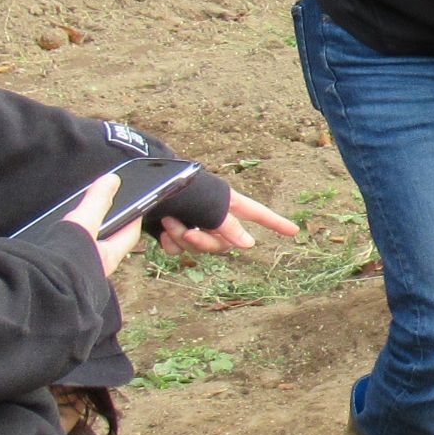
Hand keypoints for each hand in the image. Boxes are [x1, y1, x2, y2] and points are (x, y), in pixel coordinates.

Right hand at [60, 172, 145, 277]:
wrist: (36, 292)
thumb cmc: (65, 263)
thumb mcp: (83, 225)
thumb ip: (96, 203)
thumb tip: (112, 181)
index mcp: (108, 258)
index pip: (130, 235)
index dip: (133, 220)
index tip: (136, 209)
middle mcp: (97, 271)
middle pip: (108, 247)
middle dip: (106, 234)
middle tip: (102, 218)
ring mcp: (79, 279)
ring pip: (87, 257)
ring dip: (83, 245)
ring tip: (73, 233)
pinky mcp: (59, 283)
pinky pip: (66, 266)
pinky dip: (63, 256)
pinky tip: (51, 251)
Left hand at [156, 189, 299, 255]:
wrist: (139, 184)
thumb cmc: (178, 188)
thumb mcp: (208, 205)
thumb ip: (229, 225)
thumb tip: (250, 244)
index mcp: (226, 202)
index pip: (258, 214)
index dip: (276, 223)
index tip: (294, 231)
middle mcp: (213, 215)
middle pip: (224, 241)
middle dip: (204, 241)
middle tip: (188, 232)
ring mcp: (194, 224)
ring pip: (199, 247)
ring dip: (183, 238)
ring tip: (169, 223)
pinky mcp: (173, 232)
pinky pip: (179, 250)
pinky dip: (170, 244)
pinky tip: (162, 233)